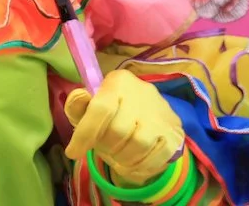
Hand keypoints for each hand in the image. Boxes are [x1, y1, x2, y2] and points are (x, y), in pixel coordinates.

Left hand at [64, 69, 184, 185]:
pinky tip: (133, 164)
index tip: (73, 152)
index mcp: (118, 81)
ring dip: (123, 159)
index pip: (101, 109)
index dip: (84, 134)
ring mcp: (162, 113)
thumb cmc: (110, 113)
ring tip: (118, 157)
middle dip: (106, 147)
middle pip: (118, 131)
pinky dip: (141, 167)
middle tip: (105, 149)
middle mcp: (142, 92)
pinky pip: (157, 157)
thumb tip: (80, 97)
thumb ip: (77, 105)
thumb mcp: (87, 108)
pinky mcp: (175, 132)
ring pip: (139, 145)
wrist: (147, 115)